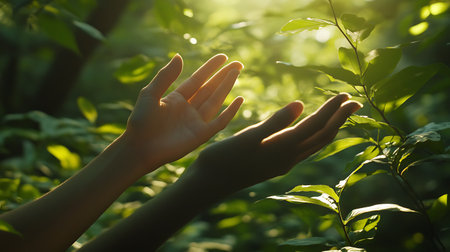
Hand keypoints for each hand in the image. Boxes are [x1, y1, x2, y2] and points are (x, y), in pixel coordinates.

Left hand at [121, 54, 243, 173]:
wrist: (139, 148)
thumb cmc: (140, 122)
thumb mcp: (150, 94)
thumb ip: (165, 76)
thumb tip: (179, 56)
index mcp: (176, 98)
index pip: (198, 79)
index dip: (210, 68)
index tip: (223, 57)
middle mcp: (188, 109)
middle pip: (210, 88)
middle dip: (223, 76)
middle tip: (238, 63)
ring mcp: (196, 122)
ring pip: (216, 100)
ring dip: (226, 87)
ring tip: (237, 72)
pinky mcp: (200, 135)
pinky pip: (219, 122)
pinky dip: (230, 111)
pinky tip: (239, 99)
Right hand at [189, 93, 361, 193]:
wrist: (209, 182)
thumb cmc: (224, 158)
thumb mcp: (247, 137)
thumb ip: (274, 122)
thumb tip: (300, 104)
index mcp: (283, 148)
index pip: (315, 126)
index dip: (332, 110)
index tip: (346, 95)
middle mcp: (288, 158)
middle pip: (321, 136)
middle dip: (339, 119)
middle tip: (355, 102)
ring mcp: (282, 163)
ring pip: (314, 145)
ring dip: (330, 128)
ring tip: (340, 115)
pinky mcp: (275, 164)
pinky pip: (304, 149)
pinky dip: (314, 137)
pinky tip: (311, 131)